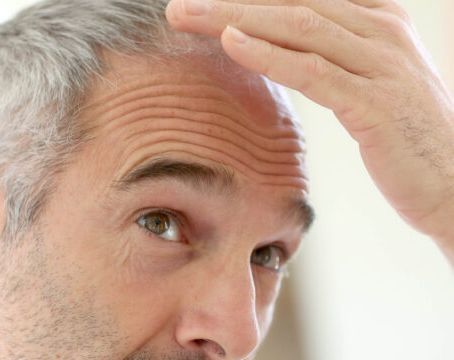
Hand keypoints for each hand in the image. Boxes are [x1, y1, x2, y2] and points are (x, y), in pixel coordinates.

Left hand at [166, 0, 453, 263]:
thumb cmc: (405, 136)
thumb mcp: (370, 83)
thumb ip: (332, 58)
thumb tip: (282, 52)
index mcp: (379, 19)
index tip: (206, 1)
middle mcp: (381, 30)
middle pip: (292, 3)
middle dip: (230, 1)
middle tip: (179, 6)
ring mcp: (382, 62)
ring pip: (297, 26)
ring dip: (234, 17)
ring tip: (186, 15)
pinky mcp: (374, 101)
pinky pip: (312, 71)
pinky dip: (268, 54)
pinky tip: (230, 42)